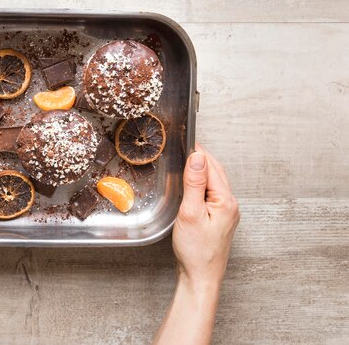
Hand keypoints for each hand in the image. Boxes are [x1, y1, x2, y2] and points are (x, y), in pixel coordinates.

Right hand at [154, 145, 238, 344]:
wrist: (201, 277)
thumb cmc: (196, 250)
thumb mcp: (190, 213)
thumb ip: (195, 183)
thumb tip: (198, 157)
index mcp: (225, 200)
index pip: (211, 167)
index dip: (198, 152)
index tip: (186, 140)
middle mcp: (230, 205)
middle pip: (217, 172)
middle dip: (202, 158)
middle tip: (185, 146)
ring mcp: (227, 213)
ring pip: (216, 183)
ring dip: (203, 170)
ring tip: (188, 160)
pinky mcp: (221, 220)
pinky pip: (213, 194)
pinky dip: (203, 183)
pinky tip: (193, 184)